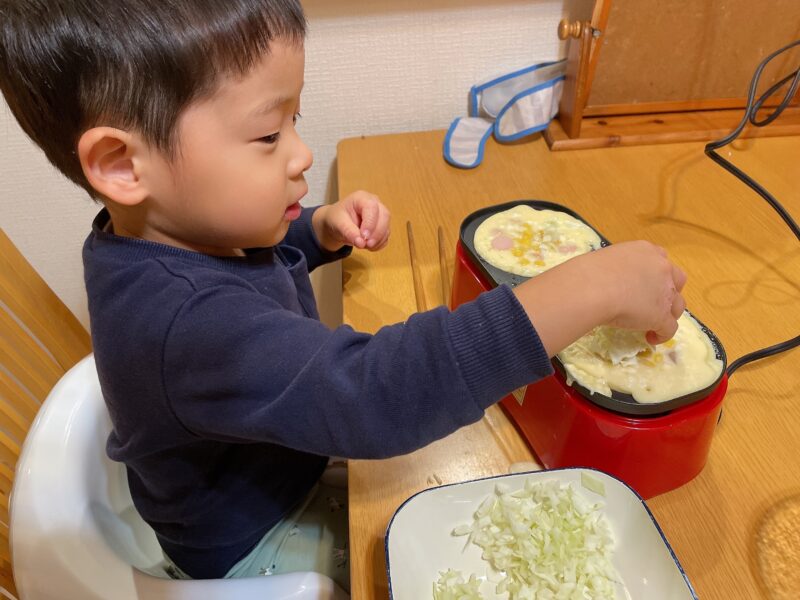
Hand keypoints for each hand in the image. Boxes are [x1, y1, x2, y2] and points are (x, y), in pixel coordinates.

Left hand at [312, 190, 390, 251]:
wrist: (338, 224)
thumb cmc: (337, 218)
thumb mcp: (338, 224)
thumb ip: (349, 232)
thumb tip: (361, 243)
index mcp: (361, 198)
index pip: (372, 207)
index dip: (370, 222)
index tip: (364, 237)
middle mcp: (375, 204)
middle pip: (384, 216)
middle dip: (377, 233)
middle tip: (367, 245)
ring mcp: (380, 215)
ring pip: (386, 227)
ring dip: (377, 240)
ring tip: (363, 246)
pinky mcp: (382, 226)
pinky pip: (385, 236)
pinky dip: (379, 244)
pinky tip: (368, 247)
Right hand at [513, 240, 686, 355]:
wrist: (593, 287)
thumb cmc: (590, 271)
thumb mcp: (604, 261)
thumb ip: (614, 269)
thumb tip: (599, 281)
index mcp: (646, 251)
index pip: (661, 260)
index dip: (655, 274)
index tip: (644, 284)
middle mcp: (661, 268)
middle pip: (677, 280)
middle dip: (669, 291)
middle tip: (653, 302)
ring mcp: (665, 293)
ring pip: (678, 305)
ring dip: (668, 313)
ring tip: (653, 323)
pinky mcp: (662, 316)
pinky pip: (669, 329)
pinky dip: (662, 335)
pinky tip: (650, 339)